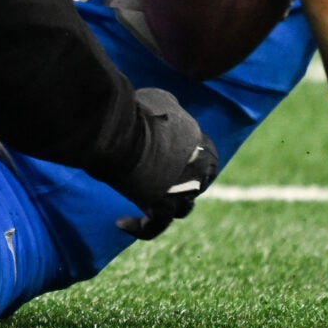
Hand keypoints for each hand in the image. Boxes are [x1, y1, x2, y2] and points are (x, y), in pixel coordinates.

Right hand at [110, 87, 218, 239]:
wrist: (124, 131)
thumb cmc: (138, 111)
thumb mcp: (162, 100)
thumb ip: (169, 110)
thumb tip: (164, 110)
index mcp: (204, 145)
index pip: (206, 158)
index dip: (190, 161)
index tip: (171, 160)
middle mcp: (200, 173)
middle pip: (196, 185)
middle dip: (181, 184)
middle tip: (156, 181)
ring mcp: (183, 193)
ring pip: (182, 209)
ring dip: (165, 206)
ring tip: (144, 202)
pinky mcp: (162, 208)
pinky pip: (153, 226)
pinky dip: (138, 227)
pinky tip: (120, 223)